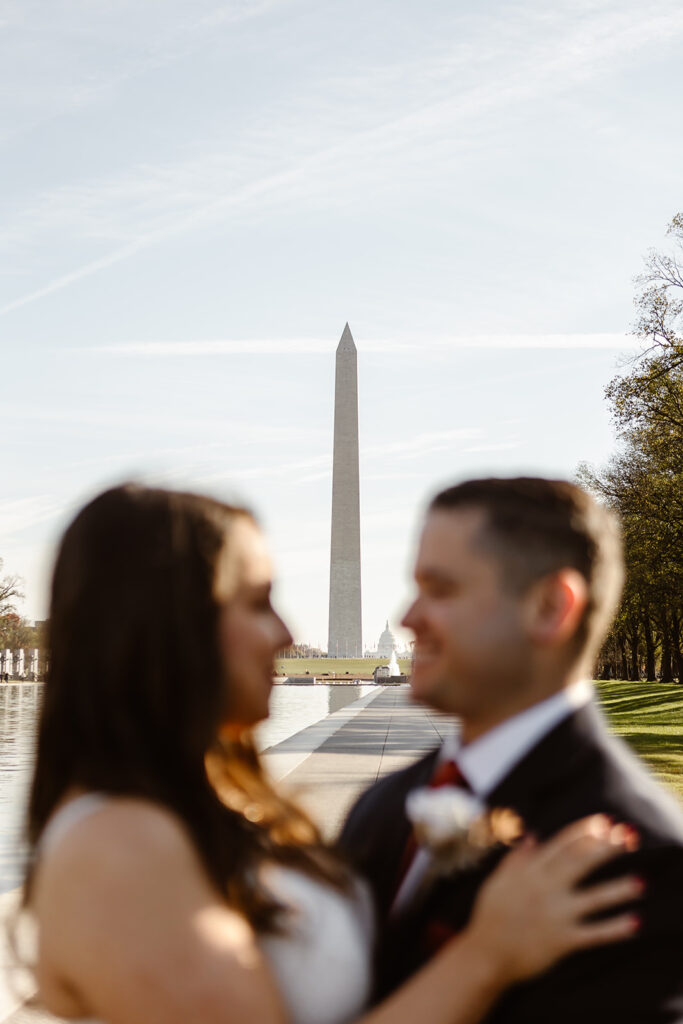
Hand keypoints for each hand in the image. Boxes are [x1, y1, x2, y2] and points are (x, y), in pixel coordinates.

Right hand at [466, 814, 641, 983]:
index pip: (562, 845)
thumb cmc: (490, 915)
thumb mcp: (499, 880)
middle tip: (627, 838)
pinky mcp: (562, 941)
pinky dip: (615, 929)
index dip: (585, 831)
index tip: (605, 821)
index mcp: (530, 872)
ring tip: (641, 881)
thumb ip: (517, 858)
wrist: (485, 955)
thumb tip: (533, 834)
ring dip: (618, 890)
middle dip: (605, 849)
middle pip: (580, 863)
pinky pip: (594, 934)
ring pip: (592, 899)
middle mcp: (545, 889)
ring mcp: (555, 915)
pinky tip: (634, 922)